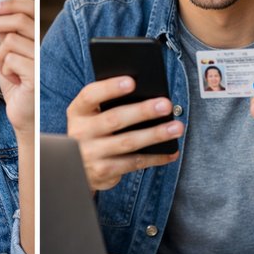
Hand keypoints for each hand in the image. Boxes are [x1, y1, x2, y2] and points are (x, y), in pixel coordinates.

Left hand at [0, 0, 34, 134]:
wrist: (26, 118)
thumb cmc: (19, 89)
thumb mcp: (9, 57)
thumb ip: (7, 36)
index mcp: (42, 39)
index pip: (32, 9)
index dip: (11, 4)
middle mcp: (47, 47)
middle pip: (20, 20)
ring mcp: (44, 60)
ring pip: (10, 41)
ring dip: (0, 57)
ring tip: (7, 71)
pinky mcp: (37, 74)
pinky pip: (10, 59)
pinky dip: (5, 70)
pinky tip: (14, 81)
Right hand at [66, 76, 182, 190]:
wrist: (76, 169)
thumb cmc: (93, 132)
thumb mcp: (92, 116)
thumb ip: (109, 105)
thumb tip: (147, 95)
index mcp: (78, 112)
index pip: (90, 95)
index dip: (110, 88)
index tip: (132, 81)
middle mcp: (80, 133)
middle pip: (114, 119)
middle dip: (142, 111)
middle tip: (165, 105)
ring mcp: (91, 154)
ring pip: (128, 143)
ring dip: (155, 134)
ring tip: (176, 127)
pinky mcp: (103, 172)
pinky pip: (134, 163)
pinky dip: (156, 158)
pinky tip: (171, 151)